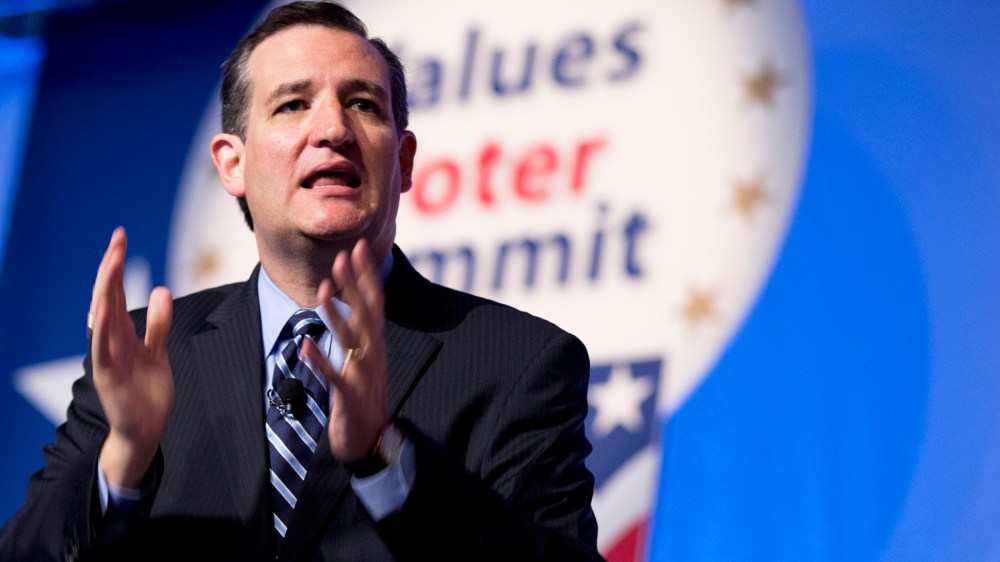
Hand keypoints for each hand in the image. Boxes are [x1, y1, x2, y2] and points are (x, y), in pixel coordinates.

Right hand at [92, 227, 173, 487]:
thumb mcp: (159, 352)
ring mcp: (107, 357)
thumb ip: (158, 324)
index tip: (121, 237)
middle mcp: (110, 340)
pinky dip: (103, 328)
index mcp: (121, 334)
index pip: (117, 292)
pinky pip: (103, 348)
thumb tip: (161, 289)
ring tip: (112, 261)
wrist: (144, 431)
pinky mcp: (109, 376)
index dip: (117, 265)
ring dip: (107, 288)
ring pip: (103, 316)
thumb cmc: (147, 393)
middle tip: (118, 238)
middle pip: (108, 296)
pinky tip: (104, 307)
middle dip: (112, 267)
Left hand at [302, 239, 387, 462]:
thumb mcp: (365, 360)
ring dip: (337, 316)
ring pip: (351, 340)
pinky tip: (305, 346)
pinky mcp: (350, 397)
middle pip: (366, 314)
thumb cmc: (364, 397)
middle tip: (343, 255)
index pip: (375, 302)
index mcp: (377, 344)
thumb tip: (351, 301)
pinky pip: (334, 377)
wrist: (372, 440)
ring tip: (321, 293)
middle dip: (354, 285)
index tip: (359, 247)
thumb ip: (359, 332)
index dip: (367, 275)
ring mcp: (363, 376)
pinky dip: (320, 361)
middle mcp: (374, 355)